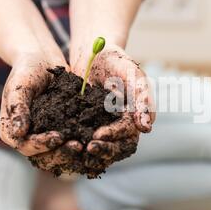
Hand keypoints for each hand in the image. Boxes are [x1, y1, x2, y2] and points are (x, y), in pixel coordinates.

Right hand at [0, 55, 80, 170]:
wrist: (43, 60)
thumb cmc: (26, 71)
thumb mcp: (20, 87)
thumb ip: (18, 108)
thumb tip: (18, 133)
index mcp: (12, 131)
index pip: (26, 146)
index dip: (41, 145)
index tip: (57, 138)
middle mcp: (28, 138)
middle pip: (44, 156)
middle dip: (61, 153)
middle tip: (78, 146)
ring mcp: (45, 136)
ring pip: (59, 154)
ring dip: (73, 153)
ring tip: (88, 145)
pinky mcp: (61, 131)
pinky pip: (70, 142)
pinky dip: (81, 143)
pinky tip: (94, 139)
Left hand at [72, 44, 155, 161]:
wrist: (93, 54)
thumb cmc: (117, 62)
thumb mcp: (133, 76)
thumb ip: (143, 99)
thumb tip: (147, 127)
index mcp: (133, 119)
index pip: (128, 135)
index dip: (114, 137)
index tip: (98, 136)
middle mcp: (119, 128)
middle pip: (116, 149)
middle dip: (103, 150)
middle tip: (88, 149)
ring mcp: (102, 129)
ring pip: (100, 150)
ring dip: (90, 155)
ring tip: (75, 152)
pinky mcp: (85, 127)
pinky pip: (83, 142)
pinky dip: (76, 147)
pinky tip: (63, 146)